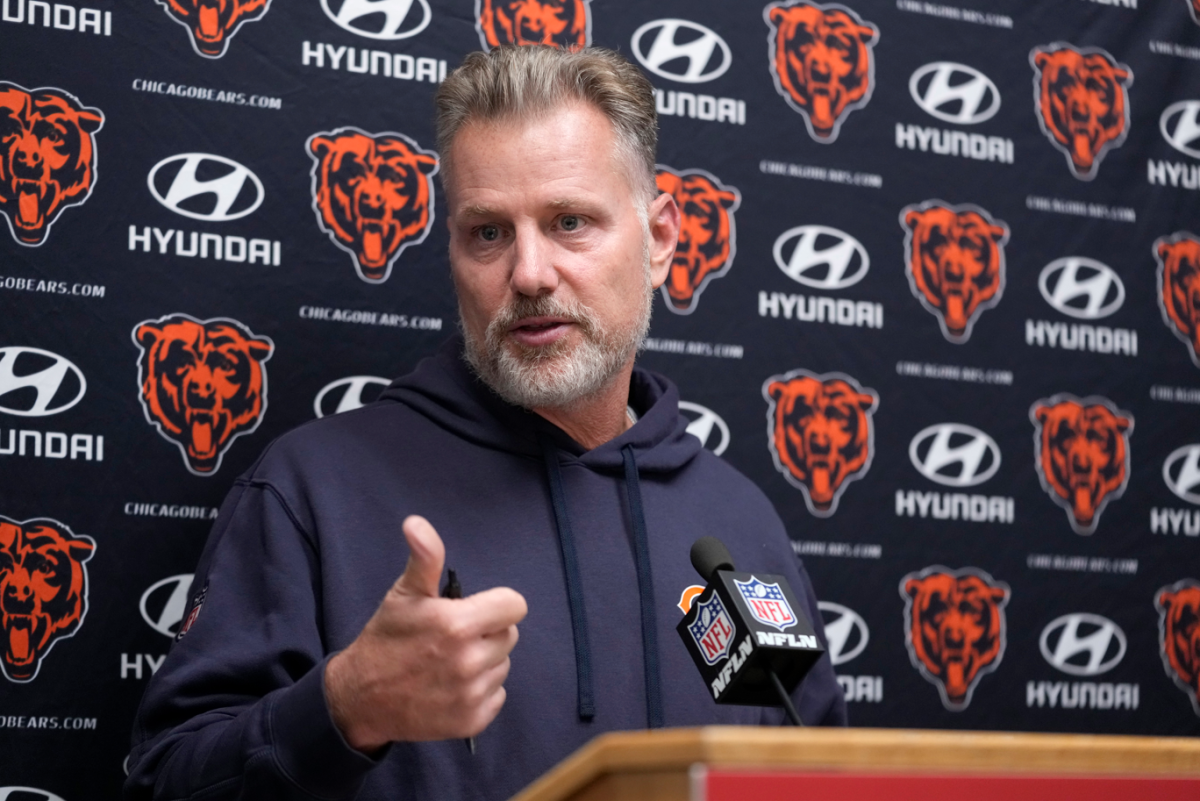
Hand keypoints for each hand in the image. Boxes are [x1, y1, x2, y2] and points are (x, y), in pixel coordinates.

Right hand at [324, 515, 527, 751]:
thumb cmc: (386, 639)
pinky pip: (497, 695)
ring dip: (484, 662)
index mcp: (457, 624)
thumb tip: (416, 523)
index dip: (496, 604)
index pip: (515, 606)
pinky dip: (481, 691)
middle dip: (488, 632)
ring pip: (503, 665)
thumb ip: (423, 558)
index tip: (475, 610)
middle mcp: (469, 661)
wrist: (361, 698)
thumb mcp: (404, 594)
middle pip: (509, 635)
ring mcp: (471, 694)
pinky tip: (452, 686)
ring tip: (450, 662)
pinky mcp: (472, 721)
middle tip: (455, 637)